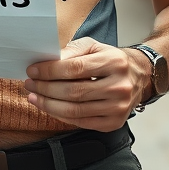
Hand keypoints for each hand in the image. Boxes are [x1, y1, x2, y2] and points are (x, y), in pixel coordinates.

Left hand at [24, 38, 151, 130]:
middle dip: (46, 89)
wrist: (139, 77)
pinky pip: (81, 122)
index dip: (50, 71)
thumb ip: (72, 51)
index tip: (32, 71)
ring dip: (49, 105)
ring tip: (34, 97)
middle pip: (73, 92)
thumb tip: (49, 61)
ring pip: (75, 110)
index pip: (75, 68)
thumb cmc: (111, 60)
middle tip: (29, 85)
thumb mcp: (94, 47)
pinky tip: (49, 107)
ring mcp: (118, 107)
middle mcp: (119, 86)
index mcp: (114, 62)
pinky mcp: (114, 123)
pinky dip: (61, 116)